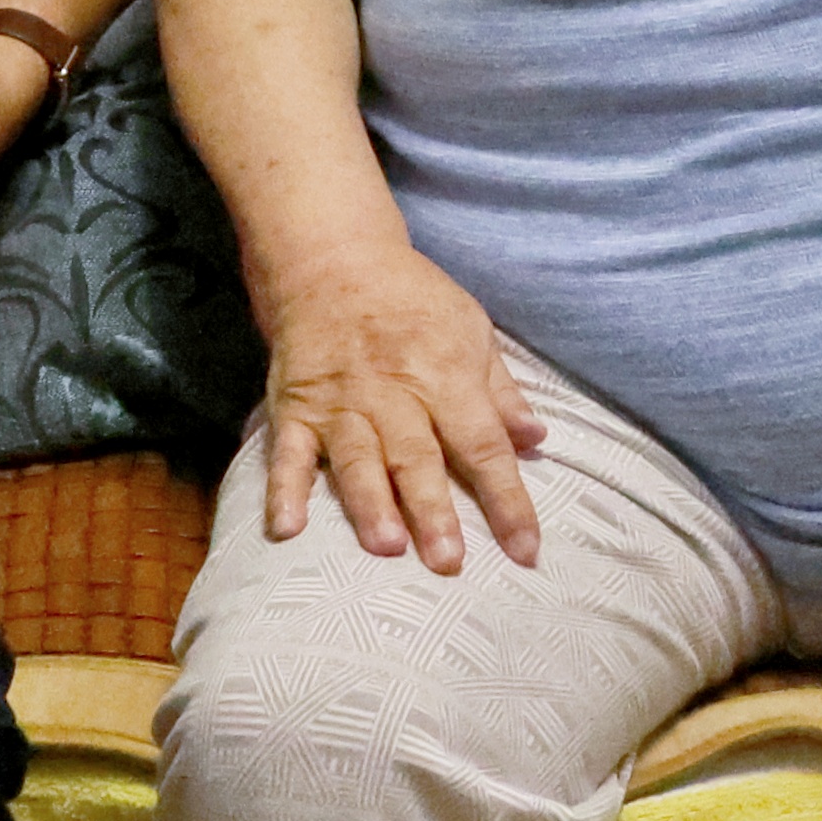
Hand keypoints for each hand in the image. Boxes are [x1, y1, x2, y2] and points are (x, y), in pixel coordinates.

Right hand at [253, 245, 547, 576]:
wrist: (334, 258)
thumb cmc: (412, 298)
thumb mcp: (471, 329)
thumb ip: (500, 391)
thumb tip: (537, 441)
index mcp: (445, 376)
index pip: (483, 446)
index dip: (507, 499)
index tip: (525, 550)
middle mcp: (394, 394)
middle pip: (418, 458)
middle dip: (433, 511)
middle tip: (449, 562)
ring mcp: (341, 403)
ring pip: (357, 460)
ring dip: (370, 504)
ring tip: (386, 546)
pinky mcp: (296, 407)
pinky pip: (287, 453)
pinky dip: (284, 489)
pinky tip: (286, 528)